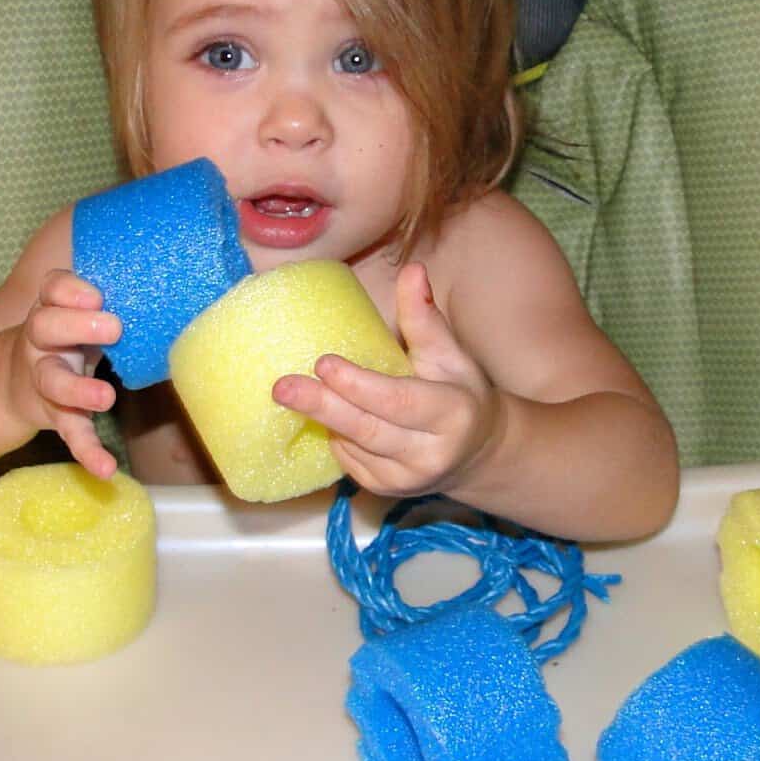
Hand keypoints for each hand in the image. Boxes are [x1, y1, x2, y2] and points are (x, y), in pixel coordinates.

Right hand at [7, 269, 121, 478]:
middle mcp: (41, 341)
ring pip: (52, 382)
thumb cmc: (68, 335)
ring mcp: (44, 379)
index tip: (97, 295)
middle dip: (77, 326)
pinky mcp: (55, 415)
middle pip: (44, 327)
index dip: (70, 290)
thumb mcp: (81, 310)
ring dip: (77, 390)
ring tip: (106, 398)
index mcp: (52, 308)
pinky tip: (106, 469)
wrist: (13, 381)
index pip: (51, 289)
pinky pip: (69, 433)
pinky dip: (87, 452)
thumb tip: (175, 287)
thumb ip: (114, 299)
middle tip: (113, 327)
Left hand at [271, 263, 501, 497]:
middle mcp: (429, 453)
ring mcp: (405, 479)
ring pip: (354, 447)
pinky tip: (322, 414)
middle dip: (323, 406)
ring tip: (290, 393)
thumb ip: (425, 318)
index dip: (359, 385)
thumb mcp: (451, 355)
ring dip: (322, 419)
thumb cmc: (461, 394)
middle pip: (368, 429)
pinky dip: (333, 437)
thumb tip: (412, 270)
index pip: (399, 401)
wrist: (477, 453)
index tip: (324, 363)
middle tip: (282, 387)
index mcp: (451, 414)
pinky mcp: (386, 491)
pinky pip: (348, 462)